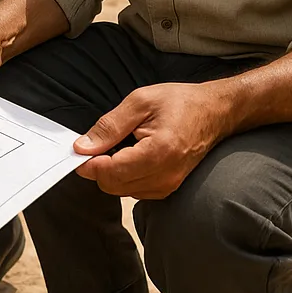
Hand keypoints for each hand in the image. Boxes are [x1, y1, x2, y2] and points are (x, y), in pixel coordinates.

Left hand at [74, 82, 232, 199]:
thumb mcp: (139, 102)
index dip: (89, 163)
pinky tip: (128, 154)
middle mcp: (165, 177)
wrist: (213, 112)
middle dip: (98, 167)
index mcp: (158, 153)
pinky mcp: (169, 189)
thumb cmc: (178, 102)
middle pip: (114, 186)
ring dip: (111, 172)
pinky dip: (124, 176)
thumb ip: (109, 126)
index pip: (111, 173)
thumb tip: (82, 147)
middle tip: (97, 143)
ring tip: (117, 144)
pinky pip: (135, 190)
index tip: (78, 149)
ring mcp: (169, 186)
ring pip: (122, 190)